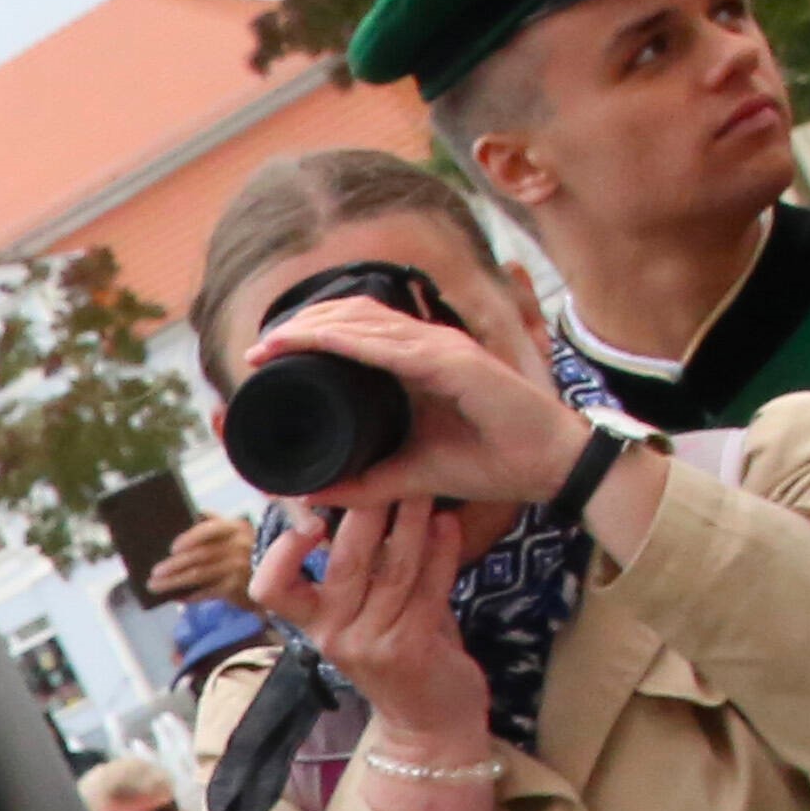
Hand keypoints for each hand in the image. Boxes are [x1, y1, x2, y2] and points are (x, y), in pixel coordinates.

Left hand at [144, 508, 260, 607]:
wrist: (275, 574)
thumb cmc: (245, 550)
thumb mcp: (235, 532)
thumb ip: (214, 522)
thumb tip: (193, 513)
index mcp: (235, 528)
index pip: (211, 528)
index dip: (190, 537)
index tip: (172, 548)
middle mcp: (238, 547)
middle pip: (199, 555)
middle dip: (173, 565)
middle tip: (154, 573)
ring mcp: (238, 568)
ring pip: (199, 575)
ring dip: (174, 581)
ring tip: (156, 586)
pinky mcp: (236, 588)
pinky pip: (207, 592)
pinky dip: (190, 596)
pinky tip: (176, 597)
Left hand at [243, 294, 591, 511]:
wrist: (552, 468)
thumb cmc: (494, 463)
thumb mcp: (411, 476)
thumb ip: (367, 481)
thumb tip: (313, 492)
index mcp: (419, 362)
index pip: (357, 332)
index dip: (311, 335)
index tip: (265, 356)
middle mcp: (429, 345)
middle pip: (353, 318)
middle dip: (301, 327)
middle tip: (257, 350)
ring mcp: (443, 349)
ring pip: (365, 323)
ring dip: (313, 329)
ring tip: (271, 344)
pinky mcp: (455, 363)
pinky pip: (392, 347)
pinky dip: (349, 342)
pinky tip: (316, 343)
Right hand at [248, 498, 512, 810]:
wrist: (432, 724)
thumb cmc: (401, 654)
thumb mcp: (366, 612)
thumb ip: (360, 567)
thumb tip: (360, 498)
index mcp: (313, 625)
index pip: (270, 590)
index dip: (281, 554)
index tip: (308, 521)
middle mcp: (333, 636)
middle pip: (341, 564)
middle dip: (364, 514)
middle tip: (385, 477)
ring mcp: (371, 645)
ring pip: (390, 569)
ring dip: (410, 523)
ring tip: (424, 490)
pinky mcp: (410, 649)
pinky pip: (427, 587)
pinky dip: (440, 551)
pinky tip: (448, 525)